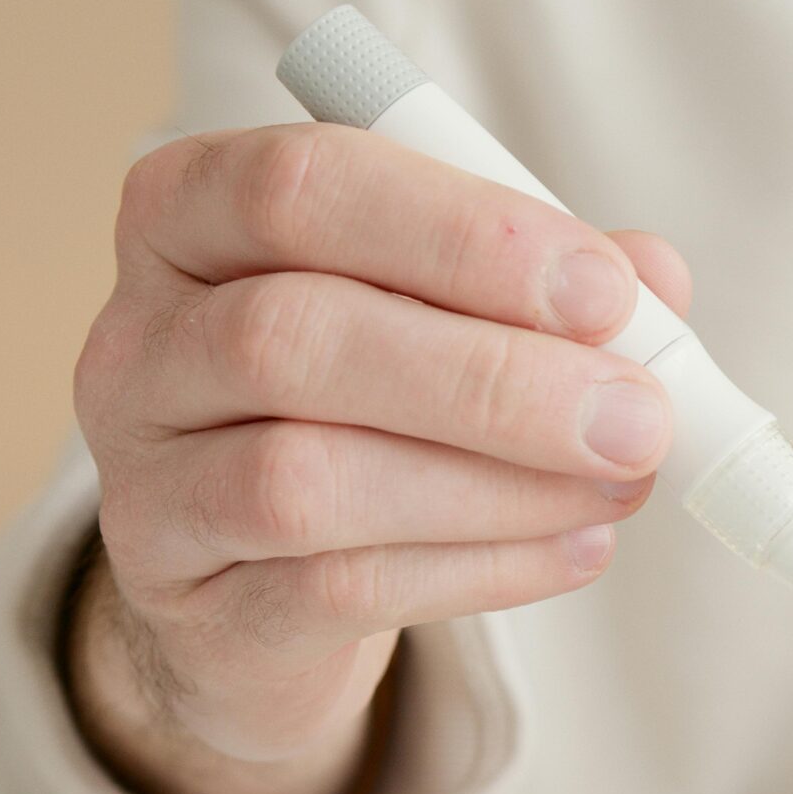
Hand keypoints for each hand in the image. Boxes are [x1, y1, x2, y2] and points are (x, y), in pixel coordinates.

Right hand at [69, 124, 688, 793]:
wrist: (260, 583)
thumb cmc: (367, 400)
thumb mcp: (444, 309)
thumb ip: (543, 281)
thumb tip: (654, 274)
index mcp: (188, 215)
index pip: (301, 186)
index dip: (464, 234)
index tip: (604, 290)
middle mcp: (138, 341)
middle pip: (292, 336)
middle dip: (492, 377)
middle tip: (637, 415)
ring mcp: (144, 483)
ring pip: (302, 478)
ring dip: (495, 485)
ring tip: (623, 485)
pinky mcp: (191, 607)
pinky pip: (335, 589)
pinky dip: (481, 568)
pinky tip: (578, 549)